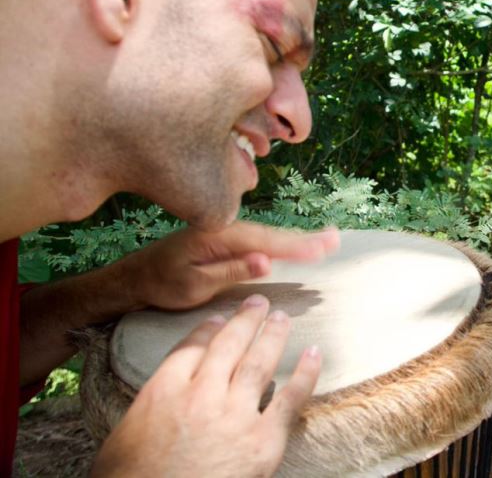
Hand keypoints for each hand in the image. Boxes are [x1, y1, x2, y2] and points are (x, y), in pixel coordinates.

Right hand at [91, 293, 320, 477]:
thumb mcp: (122, 439)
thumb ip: (147, 410)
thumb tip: (159, 402)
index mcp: (163, 393)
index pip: (190, 349)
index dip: (207, 330)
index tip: (220, 319)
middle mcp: (201, 396)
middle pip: (228, 346)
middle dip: (245, 321)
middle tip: (258, 303)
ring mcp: (235, 416)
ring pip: (259, 363)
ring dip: (273, 335)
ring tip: (282, 318)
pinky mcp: (263, 441)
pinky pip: (290, 399)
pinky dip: (305, 374)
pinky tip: (314, 353)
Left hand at [114, 221, 339, 310]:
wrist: (136, 276)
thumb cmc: (161, 284)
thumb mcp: (194, 284)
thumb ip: (231, 271)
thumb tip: (267, 262)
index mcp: (218, 235)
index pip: (265, 241)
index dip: (296, 246)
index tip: (322, 249)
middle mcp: (226, 227)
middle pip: (273, 234)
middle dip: (305, 239)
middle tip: (335, 240)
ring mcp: (227, 232)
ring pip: (269, 237)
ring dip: (298, 240)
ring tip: (328, 240)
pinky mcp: (227, 240)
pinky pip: (260, 241)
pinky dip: (282, 243)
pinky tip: (298, 245)